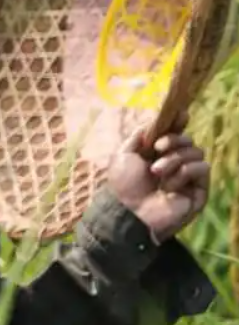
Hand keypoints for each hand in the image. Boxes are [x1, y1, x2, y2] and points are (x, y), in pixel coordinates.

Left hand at [107, 115, 209, 243]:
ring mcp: (188, 177)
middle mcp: (175, 164)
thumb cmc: (123, 184)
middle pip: (187, 139)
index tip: (181, 114)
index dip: (179, 123)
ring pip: (196, 152)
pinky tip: (169, 186)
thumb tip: (153, 121)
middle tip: (158, 148)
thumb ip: (138, 136)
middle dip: (173, 140)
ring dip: (174, 159)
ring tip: (156, 172)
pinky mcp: (199, 190)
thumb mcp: (124, 154)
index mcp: (157, 154)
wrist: (129, 211)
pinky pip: (202, 168)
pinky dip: (185, 172)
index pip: (175, 134)